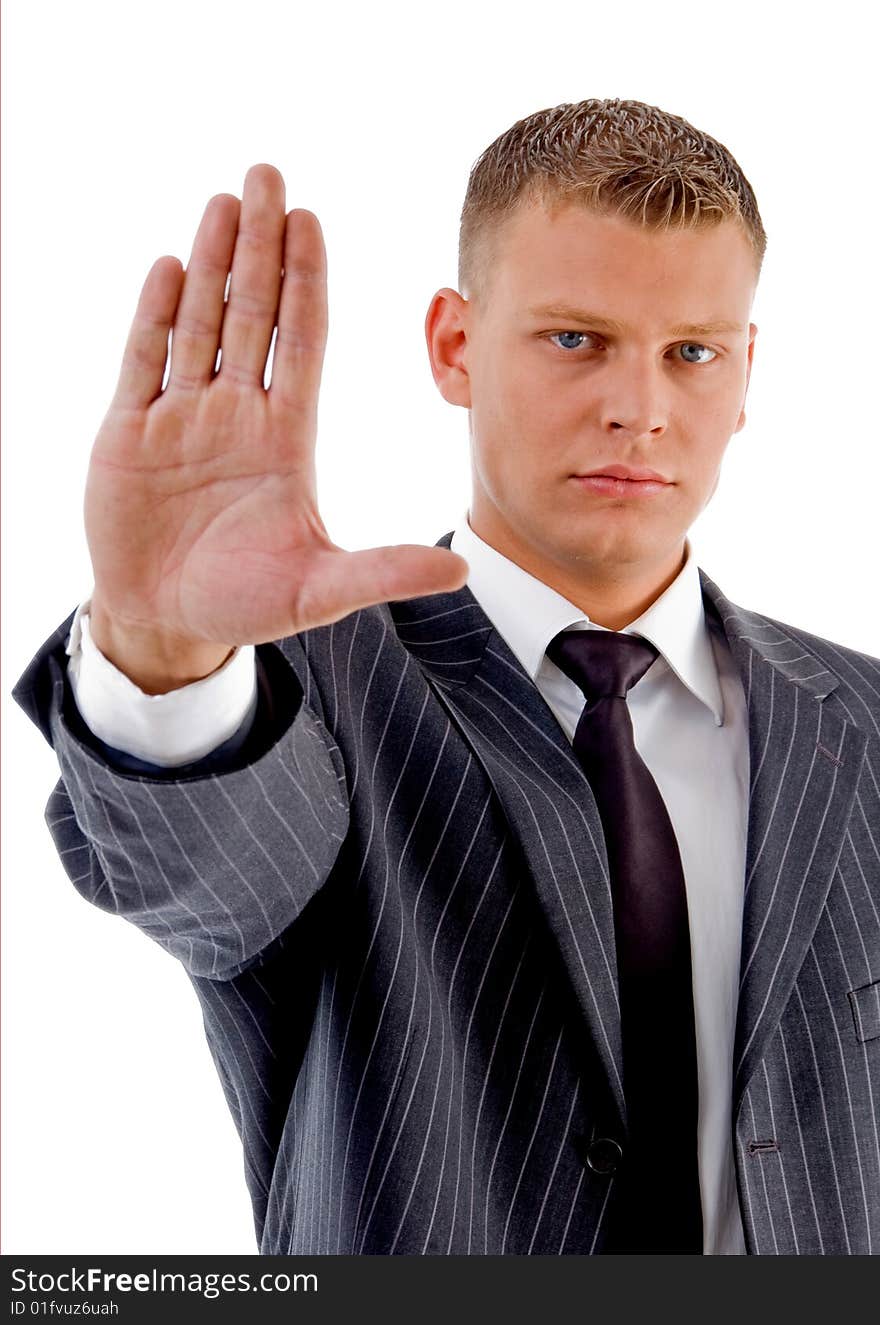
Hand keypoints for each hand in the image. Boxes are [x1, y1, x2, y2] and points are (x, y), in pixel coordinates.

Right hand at [84, 164, 467, 684]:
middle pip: (251, 312)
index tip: (312, 219)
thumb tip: (461, 573)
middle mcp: (236, 414)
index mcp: (285, 438)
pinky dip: (154, 316)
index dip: (305, 280)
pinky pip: (143, 362)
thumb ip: (383, 572)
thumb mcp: (320, 591)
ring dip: (209, 262)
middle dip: (259, 245)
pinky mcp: (130, 435)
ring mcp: (181, 419)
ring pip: (198, 322)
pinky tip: (169, 267)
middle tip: (267, 173)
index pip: (300, 340)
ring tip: (223, 200)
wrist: (169, 624)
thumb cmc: (244, 604)